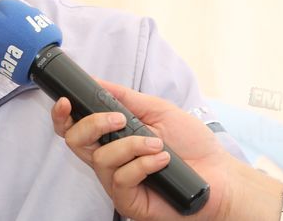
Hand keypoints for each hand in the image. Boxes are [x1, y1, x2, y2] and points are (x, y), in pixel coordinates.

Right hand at [51, 79, 234, 220]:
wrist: (221, 177)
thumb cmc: (192, 145)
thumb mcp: (157, 110)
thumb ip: (125, 97)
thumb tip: (97, 81)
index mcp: (110, 137)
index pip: (73, 127)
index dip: (62, 115)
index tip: (67, 101)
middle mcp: (108, 159)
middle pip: (74, 141)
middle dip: (92, 124)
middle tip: (120, 120)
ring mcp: (116, 182)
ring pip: (100, 159)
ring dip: (131, 146)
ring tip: (158, 145)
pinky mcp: (128, 202)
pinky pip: (121, 179)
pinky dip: (143, 165)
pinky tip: (162, 162)